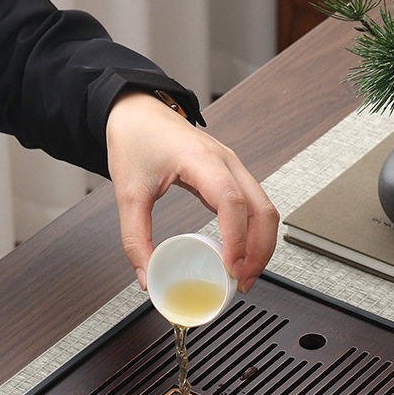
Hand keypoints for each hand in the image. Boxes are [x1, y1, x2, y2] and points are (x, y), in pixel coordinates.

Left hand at [106, 90, 278, 293]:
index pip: (232, 202)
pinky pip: (255, 206)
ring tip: (245, 275)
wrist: (137, 112)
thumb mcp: (128, 192)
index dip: (237, 239)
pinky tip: (242, 254)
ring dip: (262, 244)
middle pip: (262, 209)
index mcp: (200, 159)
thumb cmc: (135, 139)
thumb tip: (146, 274)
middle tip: (243, 281)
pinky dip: (255, 233)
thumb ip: (134, 237)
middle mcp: (225, 161)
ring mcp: (232, 167)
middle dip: (259, 250)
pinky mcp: (230, 175)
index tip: (229, 267)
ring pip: (265, 208)